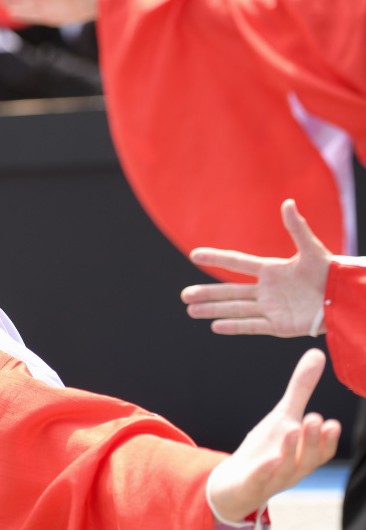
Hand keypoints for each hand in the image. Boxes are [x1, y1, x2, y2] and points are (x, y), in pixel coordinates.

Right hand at [181, 200, 332, 336]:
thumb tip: (287, 202)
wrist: (346, 297)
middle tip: (184, 295)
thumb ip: (297, 228)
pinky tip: (216, 326)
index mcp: (271, 270)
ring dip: (213, 310)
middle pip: (230, 292)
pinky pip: (252, 326)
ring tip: (191, 311)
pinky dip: (235, 327)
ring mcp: (270, 308)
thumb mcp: (313, 249)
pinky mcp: (279, 326)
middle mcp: (266, 289)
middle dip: (207, 293)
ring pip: (235, 309)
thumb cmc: (331, 271)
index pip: (238, 263)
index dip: (217, 258)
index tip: (195, 255)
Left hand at [207, 349, 339, 520]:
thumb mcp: (283, 416)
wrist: (237, 481)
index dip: (328, 439)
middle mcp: (293, 469)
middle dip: (311, 440)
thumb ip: (301, 389)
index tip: (332, 421)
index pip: (322, 450)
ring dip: (289, 450)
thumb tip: (317, 353)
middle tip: (314, 418)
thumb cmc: (267, 447)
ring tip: (290, 428)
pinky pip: (258, 480)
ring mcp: (271, 479)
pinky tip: (266, 460)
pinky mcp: (249, 485)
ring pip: (284, 469)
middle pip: (307, 458)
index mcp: (304, 454)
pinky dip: (263, 471)